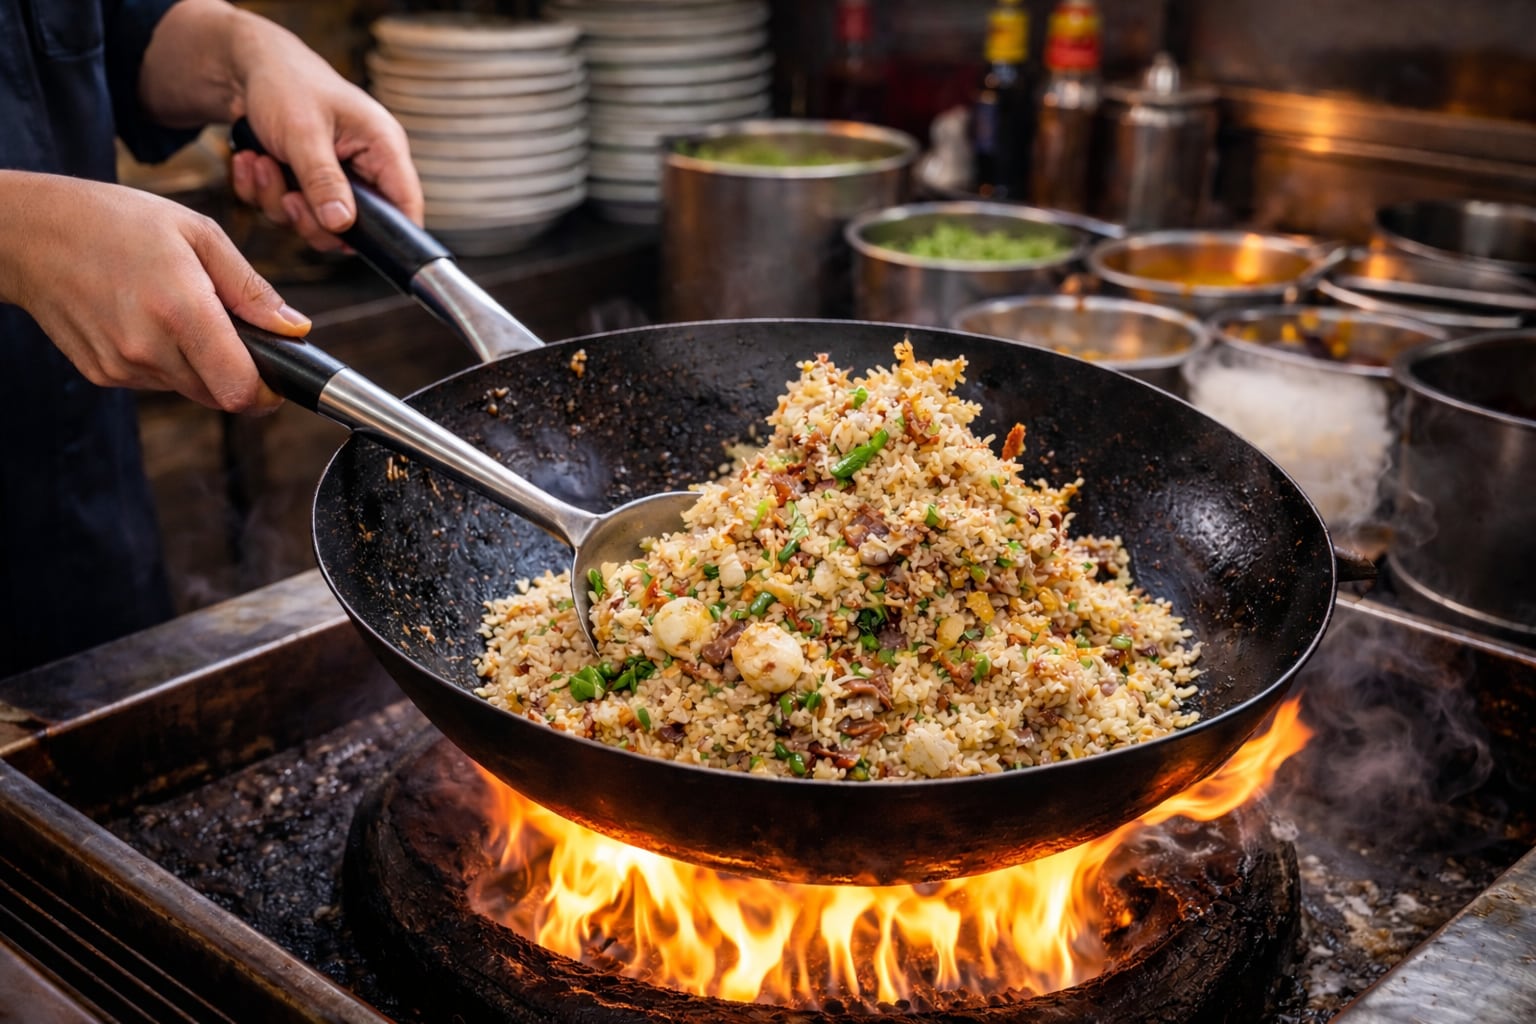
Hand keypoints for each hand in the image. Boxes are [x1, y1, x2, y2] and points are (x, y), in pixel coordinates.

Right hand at [0, 172, 308, 413]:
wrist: (31, 232)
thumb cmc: (117, 221)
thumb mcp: (198, 233)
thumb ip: (250, 288)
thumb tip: (293, 329)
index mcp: (181, 310)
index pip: (239, 389)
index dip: (267, 392)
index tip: (276, 378)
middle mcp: (148, 347)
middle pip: (219, 395)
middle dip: (237, 373)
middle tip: (229, 332)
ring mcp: (121, 366)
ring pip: (188, 389)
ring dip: (200, 365)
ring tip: (179, 314)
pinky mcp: (102, 374)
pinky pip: (155, 382)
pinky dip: (166, 362)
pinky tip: (148, 321)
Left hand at [225, 19, 421, 249]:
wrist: (244, 66)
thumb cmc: (285, 83)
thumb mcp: (303, 132)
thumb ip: (324, 181)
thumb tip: (342, 226)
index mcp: (382, 148)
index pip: (406, 206)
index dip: (392, 235)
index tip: (352, 243)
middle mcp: (365, 168)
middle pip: (355, 227)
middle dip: (310, 218)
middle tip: (286, 196)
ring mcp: (336, 179)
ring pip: (315, 223)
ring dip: (277, 201)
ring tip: (258, 163)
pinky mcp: (308, 184)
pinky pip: (287, 210)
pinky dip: (262, 193)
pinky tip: (251, 162)